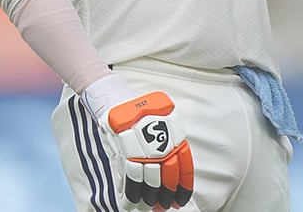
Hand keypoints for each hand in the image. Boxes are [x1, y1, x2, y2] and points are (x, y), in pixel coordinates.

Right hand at [83, 78, 193, 209]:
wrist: (117, 102)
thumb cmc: (141, 113)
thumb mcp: (164, 120)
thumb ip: (171, 141)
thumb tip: (175, 168)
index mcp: (175, 136)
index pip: (185, 167)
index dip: (184, 187)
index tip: (181, 199)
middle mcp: (162, 145)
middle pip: (168, 178)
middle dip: (166, 196)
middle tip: (164, 206)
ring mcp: (145, 150)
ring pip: (151, 182)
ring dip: (150, 198)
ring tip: (151, 206)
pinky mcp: (127, 154)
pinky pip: (132, 180)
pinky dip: (132, 194)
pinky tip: (133, 203)